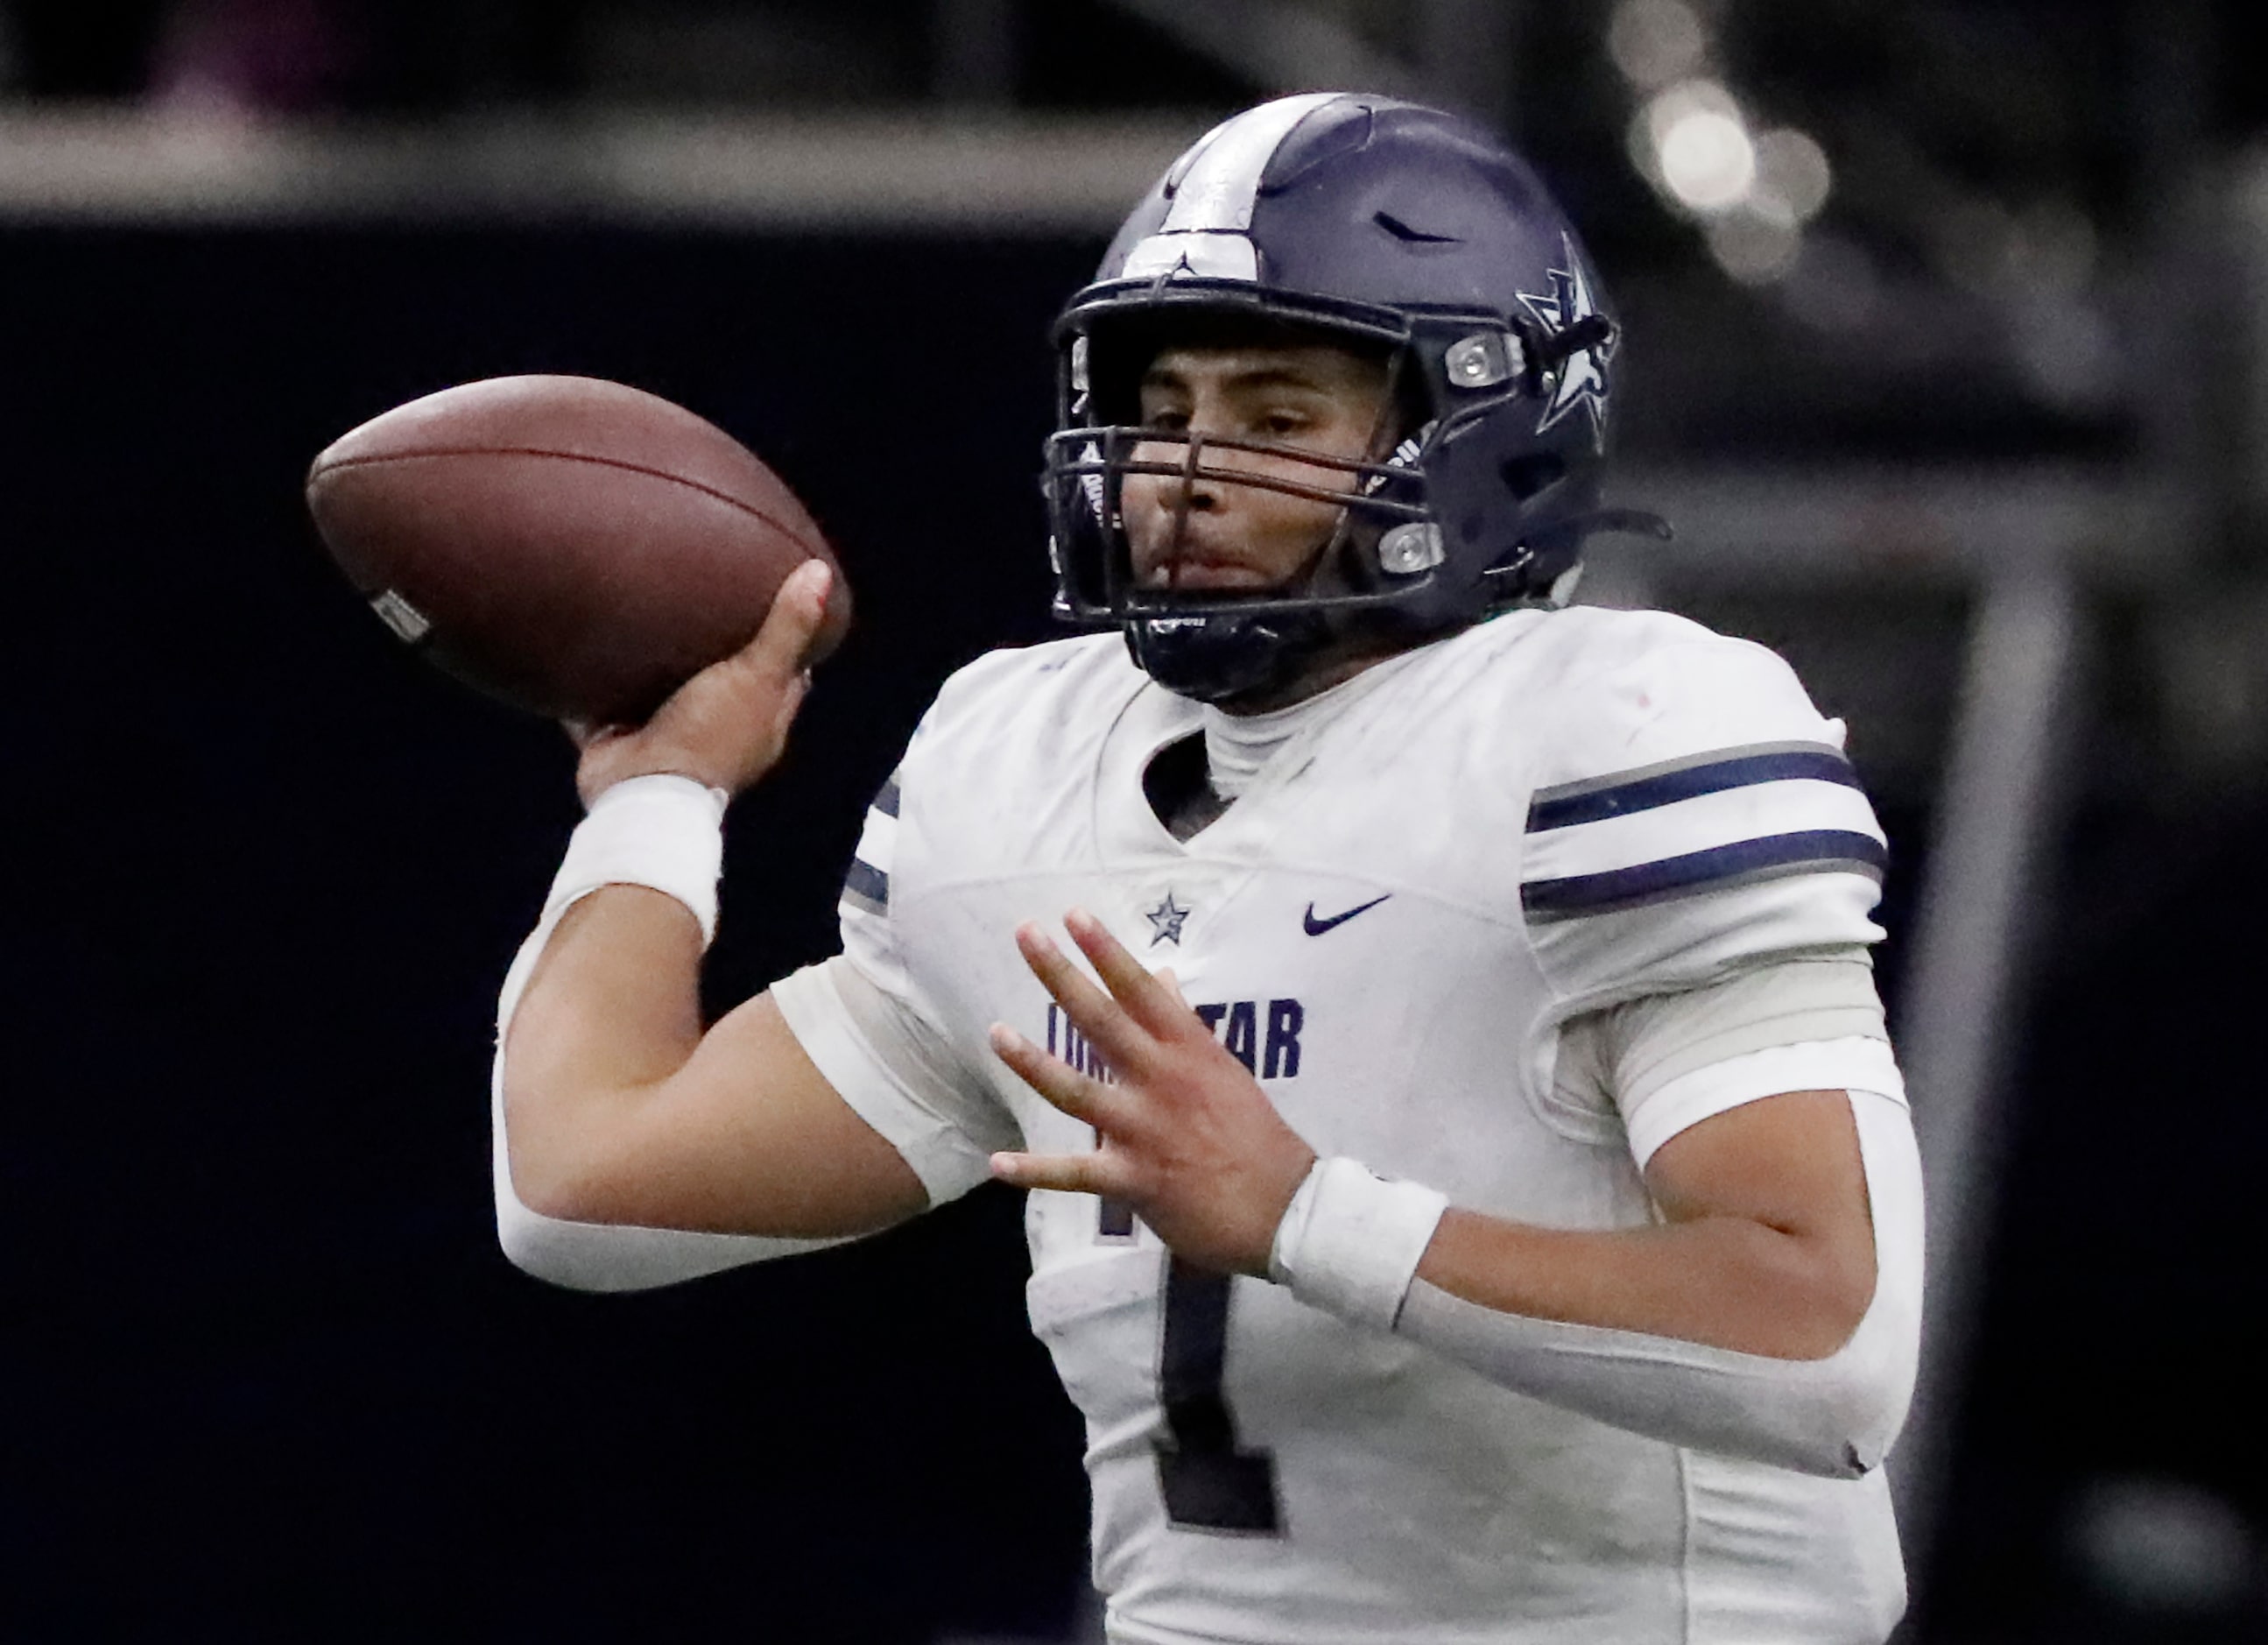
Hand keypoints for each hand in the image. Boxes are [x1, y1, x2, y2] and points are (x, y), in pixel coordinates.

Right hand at [572, 559, 832, 807]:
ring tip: (653, 606)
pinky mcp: (622, 735)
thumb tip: (821, 572)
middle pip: (727, 680)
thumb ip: (787, 628)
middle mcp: (719, 731)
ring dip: (662, 661)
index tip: (776, 600)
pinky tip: (598, 641)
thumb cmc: (710, 736)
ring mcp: (670, 735)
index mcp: (761, 724)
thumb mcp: (758, 675)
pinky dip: (606, 679)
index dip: (787, 642)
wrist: (641, 789)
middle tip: (708, 594)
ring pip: (670, 689)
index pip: (786, 677)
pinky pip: (613, 700)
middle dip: (719, 645)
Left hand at [987, 909, 1317, 1275]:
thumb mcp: (1224, 1068)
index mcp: (1189, 1050)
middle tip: (1025, 935)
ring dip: (1033, 1063)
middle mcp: (1162, 1080)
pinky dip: (1035, 1172)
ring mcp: (1144, 1130)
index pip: (1141, 990)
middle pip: (1102, 1021)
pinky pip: (1075, 1174)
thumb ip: (1184, 1025)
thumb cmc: (1255, 1135)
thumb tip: (1162, 977)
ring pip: (1077, 1091)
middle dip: (1061, 976)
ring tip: (996, 1034)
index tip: (1074, 915)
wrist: (1285, 1208)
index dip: (1106, 951)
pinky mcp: (1134, 1179)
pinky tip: (997, 1164)